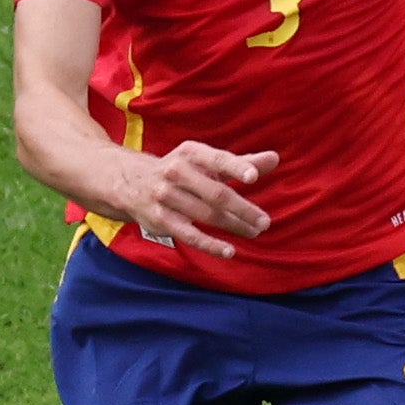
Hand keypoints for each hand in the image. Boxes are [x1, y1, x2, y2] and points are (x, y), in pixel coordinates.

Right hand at [121, 140, 276, 247]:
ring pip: (206, 215)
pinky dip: (210, 244)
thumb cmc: (181, 170)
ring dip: (233, 225)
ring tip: (254, 231)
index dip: (235, 167)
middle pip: (215, 193)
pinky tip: (229, 251)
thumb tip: (275, 158)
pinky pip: (189, 235)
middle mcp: (176, 172)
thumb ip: (241, 162)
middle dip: (242, 208)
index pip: (217, 159)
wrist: (129, 182)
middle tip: (265, 221)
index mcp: (190, 153)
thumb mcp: (205, 161)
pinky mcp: (161, 220)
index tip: (254, 176)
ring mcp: (166, 197)